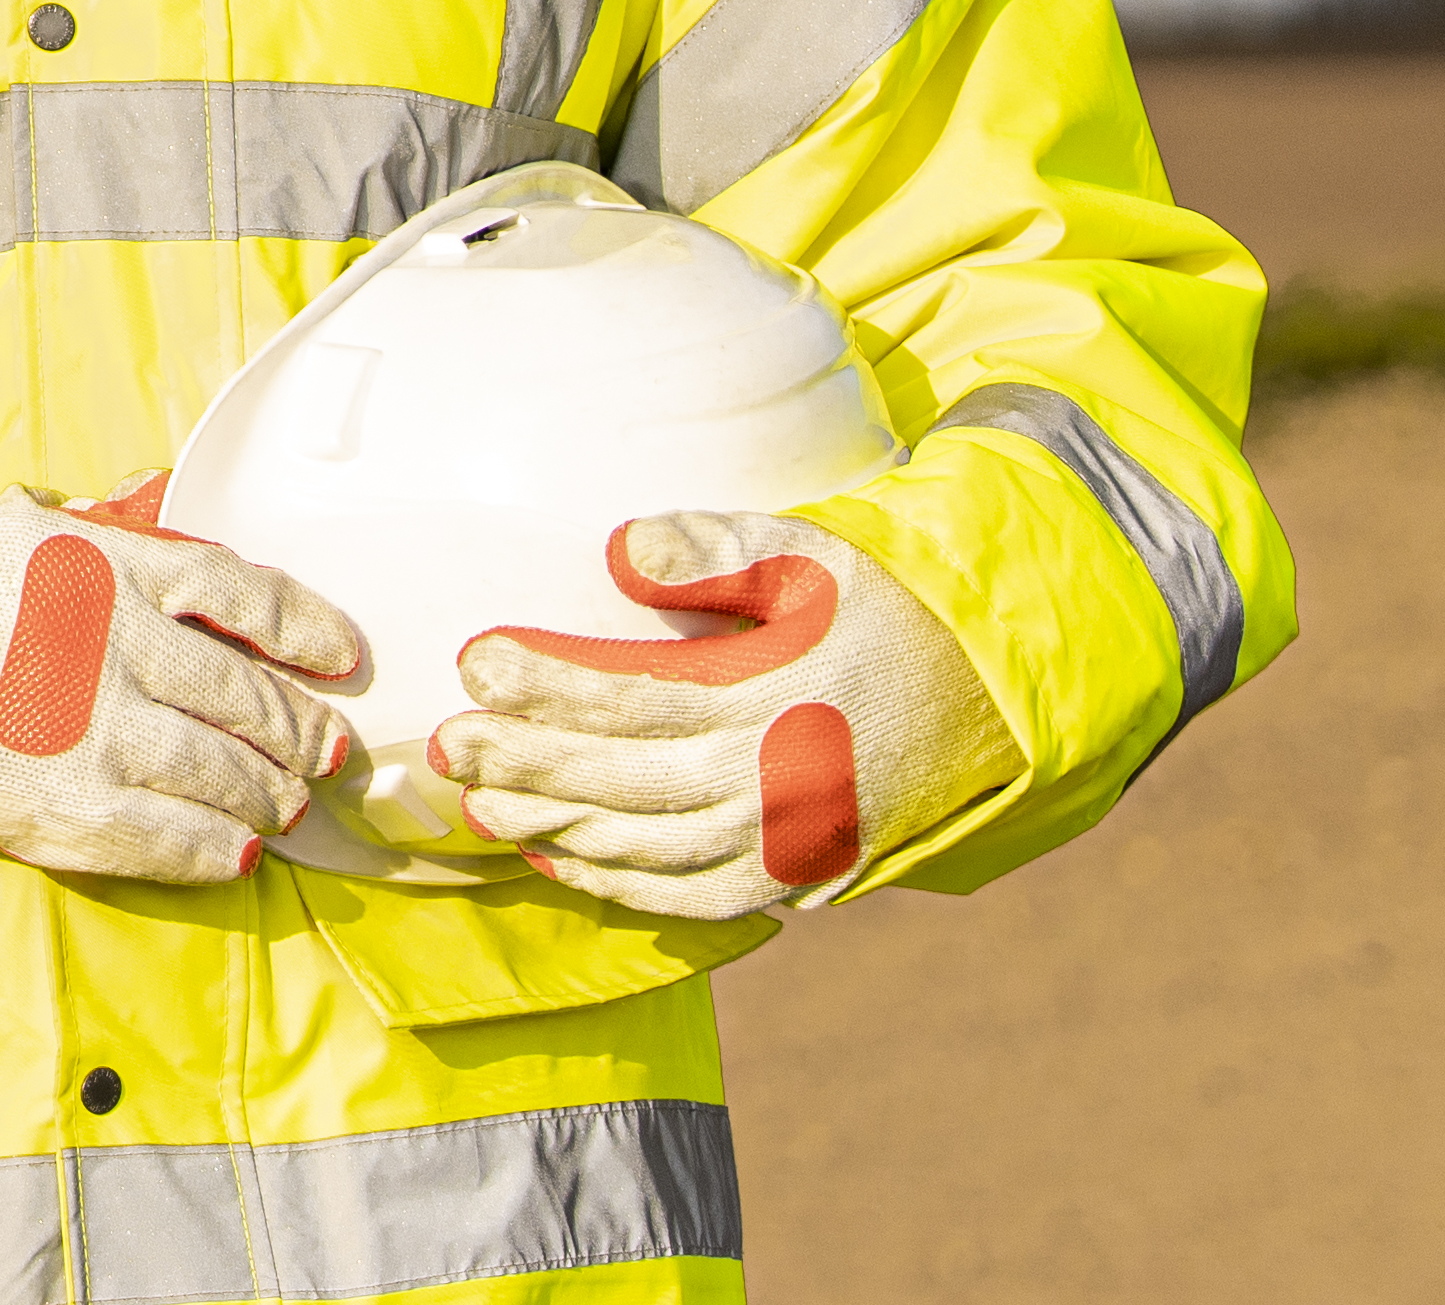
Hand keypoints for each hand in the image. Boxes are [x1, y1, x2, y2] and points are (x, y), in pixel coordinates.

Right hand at [0, 489, 362, 883]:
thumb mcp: (21, 528)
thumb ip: (99, 540)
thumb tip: (162, 548)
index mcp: (113, 568)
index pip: (247, 596)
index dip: (309, 630)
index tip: (343, 657)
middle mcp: (123, 649)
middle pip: (251, 698)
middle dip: (302, 733)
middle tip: (327, 753)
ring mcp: (100, 735)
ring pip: (227, 776)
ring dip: (270, 797)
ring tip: (284, 806)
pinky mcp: (68, 808)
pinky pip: (174, 840)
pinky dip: (219, 849)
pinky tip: (237, 852)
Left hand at [429, 511, 1019, 917]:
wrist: (993, 699)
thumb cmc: (885, 610)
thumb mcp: (812, 554)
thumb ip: (716, 548)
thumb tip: (616, 547)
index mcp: (776, 695)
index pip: (636, 694)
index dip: (549, 682)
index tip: (475, 658)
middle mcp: (780, 780)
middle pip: (626, 781)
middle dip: (528, 764)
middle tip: (451, 746)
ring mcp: (791, 839)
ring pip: (652, 848)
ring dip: (559, 830)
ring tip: (481, 806)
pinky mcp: (801, 874)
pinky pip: (699, 897)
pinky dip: (626, 886)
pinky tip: (563, 862)